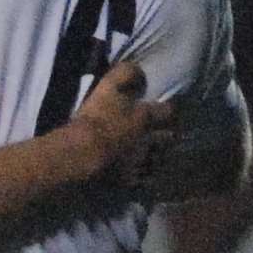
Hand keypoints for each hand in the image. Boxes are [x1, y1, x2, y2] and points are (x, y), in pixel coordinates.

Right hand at [70, 62, 176, 176]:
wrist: (82, 153)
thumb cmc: (96, 117)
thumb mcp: (109, 86)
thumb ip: (126, 74)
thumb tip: (140, 70)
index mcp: (145, 118)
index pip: (168, 112)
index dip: (170, 109)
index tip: (170, 108)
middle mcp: (149, 142)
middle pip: (167, 139)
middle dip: (169, 135)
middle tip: (168, 133)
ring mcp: (141, 164)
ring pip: (158, 161)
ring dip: (158, 157)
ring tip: (155, 156)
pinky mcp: (130, 182)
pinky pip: (143, 180)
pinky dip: (143, 176)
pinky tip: (139, 175)